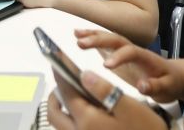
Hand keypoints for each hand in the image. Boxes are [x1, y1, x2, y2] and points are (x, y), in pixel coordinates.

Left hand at [47, 70, 169, 129]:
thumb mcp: (129, 107)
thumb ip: (104, 90)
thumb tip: (84, 75)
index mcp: (86, 120)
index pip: (66, 92)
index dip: (61, 73)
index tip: (57, 59)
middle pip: (54, 112)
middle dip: (55, 93)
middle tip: (62, 78)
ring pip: (60, 124)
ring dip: (60, 107)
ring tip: (72, 94)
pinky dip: (69, 119)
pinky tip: (84, 112)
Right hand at [73, 29, 182, 102]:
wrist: (173, 75)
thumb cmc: (170, 81)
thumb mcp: (168, 86)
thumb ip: (156, 86)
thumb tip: (142, 86)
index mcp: (145, 57)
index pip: (131, 52)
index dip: (119, 57)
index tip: (106, 66)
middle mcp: (134, 50)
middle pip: (116, 40)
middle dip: (99, 40)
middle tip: (81, 43)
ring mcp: (126, 52)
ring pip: (109, 39)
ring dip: (93, 36)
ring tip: (76, 34)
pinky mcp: (119, 56)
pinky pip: (104, 46)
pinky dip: (92, 39)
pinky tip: (79, 37)